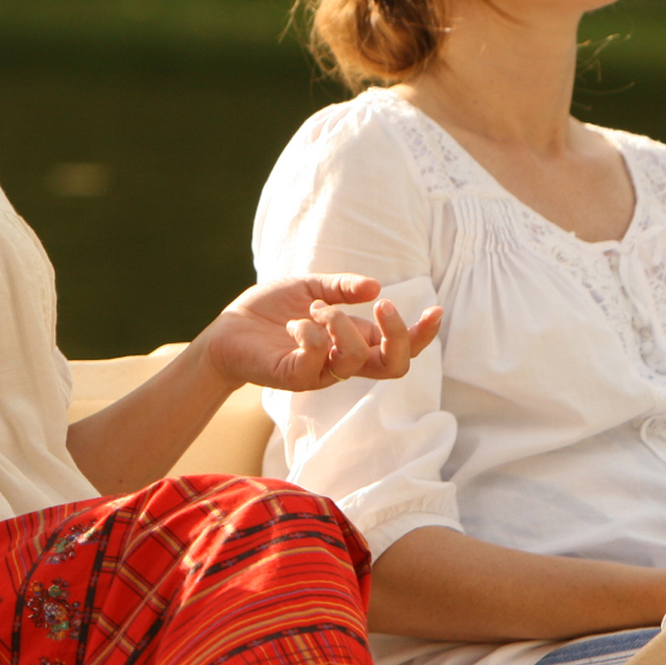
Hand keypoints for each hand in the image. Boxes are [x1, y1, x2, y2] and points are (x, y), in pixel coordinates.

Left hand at [195, 274, 443, 392]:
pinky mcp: (294, 377)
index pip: (399, 349)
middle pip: (394, 366)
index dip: (423, 335)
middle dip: (399, 335)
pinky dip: (311, 332)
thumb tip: (376, 287)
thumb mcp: (311, 288)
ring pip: (355, 359)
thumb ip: (343, 288)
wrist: (229, 329)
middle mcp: (343, 362)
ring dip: (342, 323)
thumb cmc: (271, 311)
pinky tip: (295, 322)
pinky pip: (316, 358)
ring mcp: (320, 373)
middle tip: (383, 306)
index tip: (436, 309)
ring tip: (316, 309)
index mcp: (354, 342)